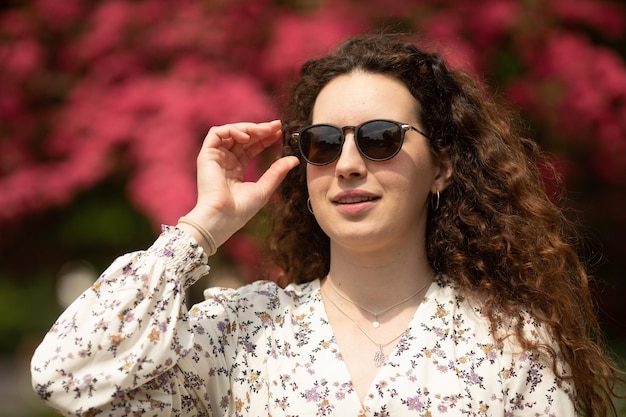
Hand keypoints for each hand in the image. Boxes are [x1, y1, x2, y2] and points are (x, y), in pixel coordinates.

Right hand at [181, 120, 299, 251]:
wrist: (222, 217)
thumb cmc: (241, 209)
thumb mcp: (265, 187)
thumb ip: (277, 171)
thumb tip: (295, 159)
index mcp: (236, 169)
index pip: (251, 147)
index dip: (265, 138)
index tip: (280, 132)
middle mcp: (225, 161)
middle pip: (243, 137)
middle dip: (260, 130)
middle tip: (277, 126)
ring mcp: (215, 157)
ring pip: (231, 132)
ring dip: (248, 128)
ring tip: (263, 131)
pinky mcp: (206, 155)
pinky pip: (216, 133)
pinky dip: (232, 130)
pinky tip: (246, 136)